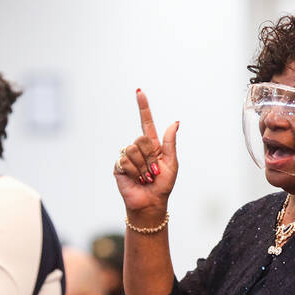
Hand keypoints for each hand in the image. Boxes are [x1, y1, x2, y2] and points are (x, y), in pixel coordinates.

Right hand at [114, 89, 179, 219]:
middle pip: (141, 139)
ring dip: (143, 167)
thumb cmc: (163, 185)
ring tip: (145, 177)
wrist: (151, 202)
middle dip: (150, 157)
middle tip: (153, 171)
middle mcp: (139, 149)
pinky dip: (134, 172)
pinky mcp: (119, 167)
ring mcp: (128, 157)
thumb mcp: (172, 163)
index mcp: (153, 145)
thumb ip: (170, 142)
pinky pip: (125, 162)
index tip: (139, 91)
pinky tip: (136, 180)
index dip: (143, 106)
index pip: (146, 122)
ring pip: (133, 150)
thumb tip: (175, 122)